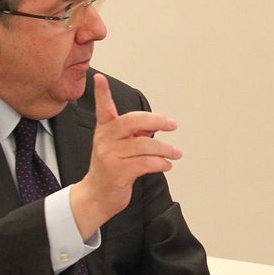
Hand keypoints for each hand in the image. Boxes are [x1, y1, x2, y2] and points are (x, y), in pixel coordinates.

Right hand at [71, 74, 180, 236]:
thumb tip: (157, 124)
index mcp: (105, 130)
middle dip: (157, 121)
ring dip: (166, 149)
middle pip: (132, 121)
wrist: (98, 196)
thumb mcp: (120, 147)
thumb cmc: (113, 169)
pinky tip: (166, 165)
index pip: (103, 108)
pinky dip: (161, 164)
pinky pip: (146, 163)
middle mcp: (105, 139)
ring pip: (145, 145)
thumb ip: (134, 133)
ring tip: (176, 153)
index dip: (101, 93)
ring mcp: (109, 156)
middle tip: (172, 124)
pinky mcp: (117, 172)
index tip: (99, 77)